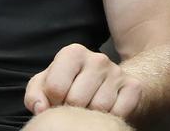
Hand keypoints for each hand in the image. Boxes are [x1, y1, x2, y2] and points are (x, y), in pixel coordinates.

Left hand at [24, 44, 141, 118]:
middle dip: (72, 110)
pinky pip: (119, 112)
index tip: (57, 101)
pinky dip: (111, 117)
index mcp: (73, 53)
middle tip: (74, 107)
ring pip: (98, 108)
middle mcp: (98, 58)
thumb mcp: (46, 85)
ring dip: (91, 115)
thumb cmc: (71, 85)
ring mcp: (117, 71)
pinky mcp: (134, 86)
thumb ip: (35, 94)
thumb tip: (41, 107)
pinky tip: (106, 111)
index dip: (52, 102)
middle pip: (76, 99)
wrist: (108, 84)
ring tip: (89, 108)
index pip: (55, 87)